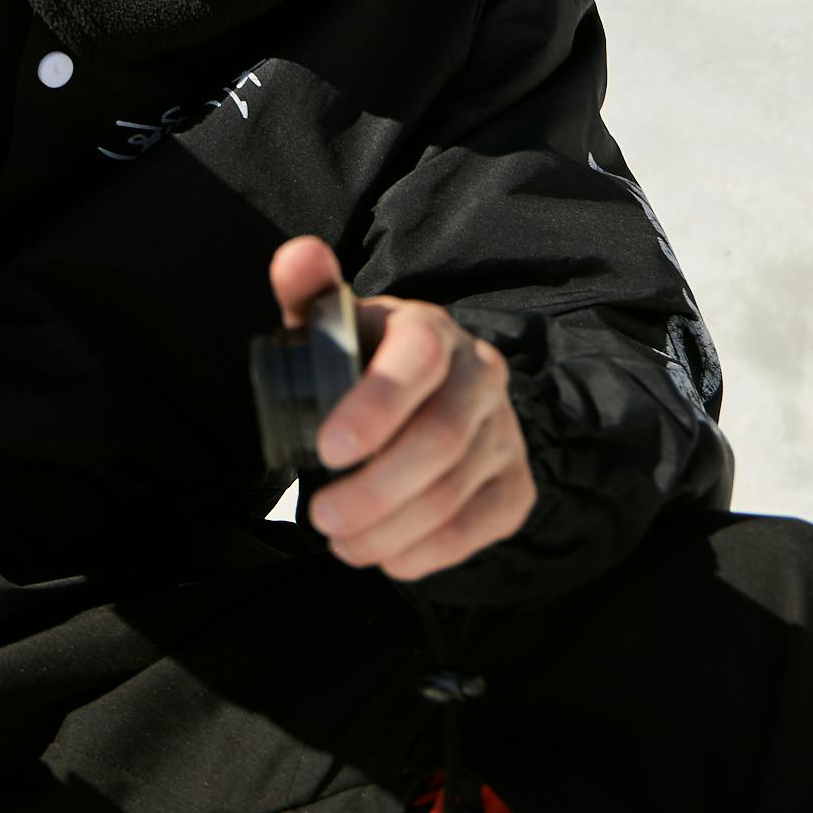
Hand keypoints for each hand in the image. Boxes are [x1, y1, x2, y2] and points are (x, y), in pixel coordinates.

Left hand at [268, 236, 535, 582]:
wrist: (426, 393)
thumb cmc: (362, 358)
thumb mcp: (333, 323)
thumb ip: (309, 290)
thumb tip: (297, 255)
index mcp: (432, 330)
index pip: (418, 362)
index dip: (376, 407)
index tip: (326, 451)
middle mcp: (481, 375)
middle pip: (439, 439)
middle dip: (374, 489)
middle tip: (320, 517)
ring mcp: (504, 432)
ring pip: (454, 493)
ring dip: (390, 529)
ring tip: (339, 542)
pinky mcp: (515, 485)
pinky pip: (477, 529)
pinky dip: (426, 553)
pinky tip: (385, 556)